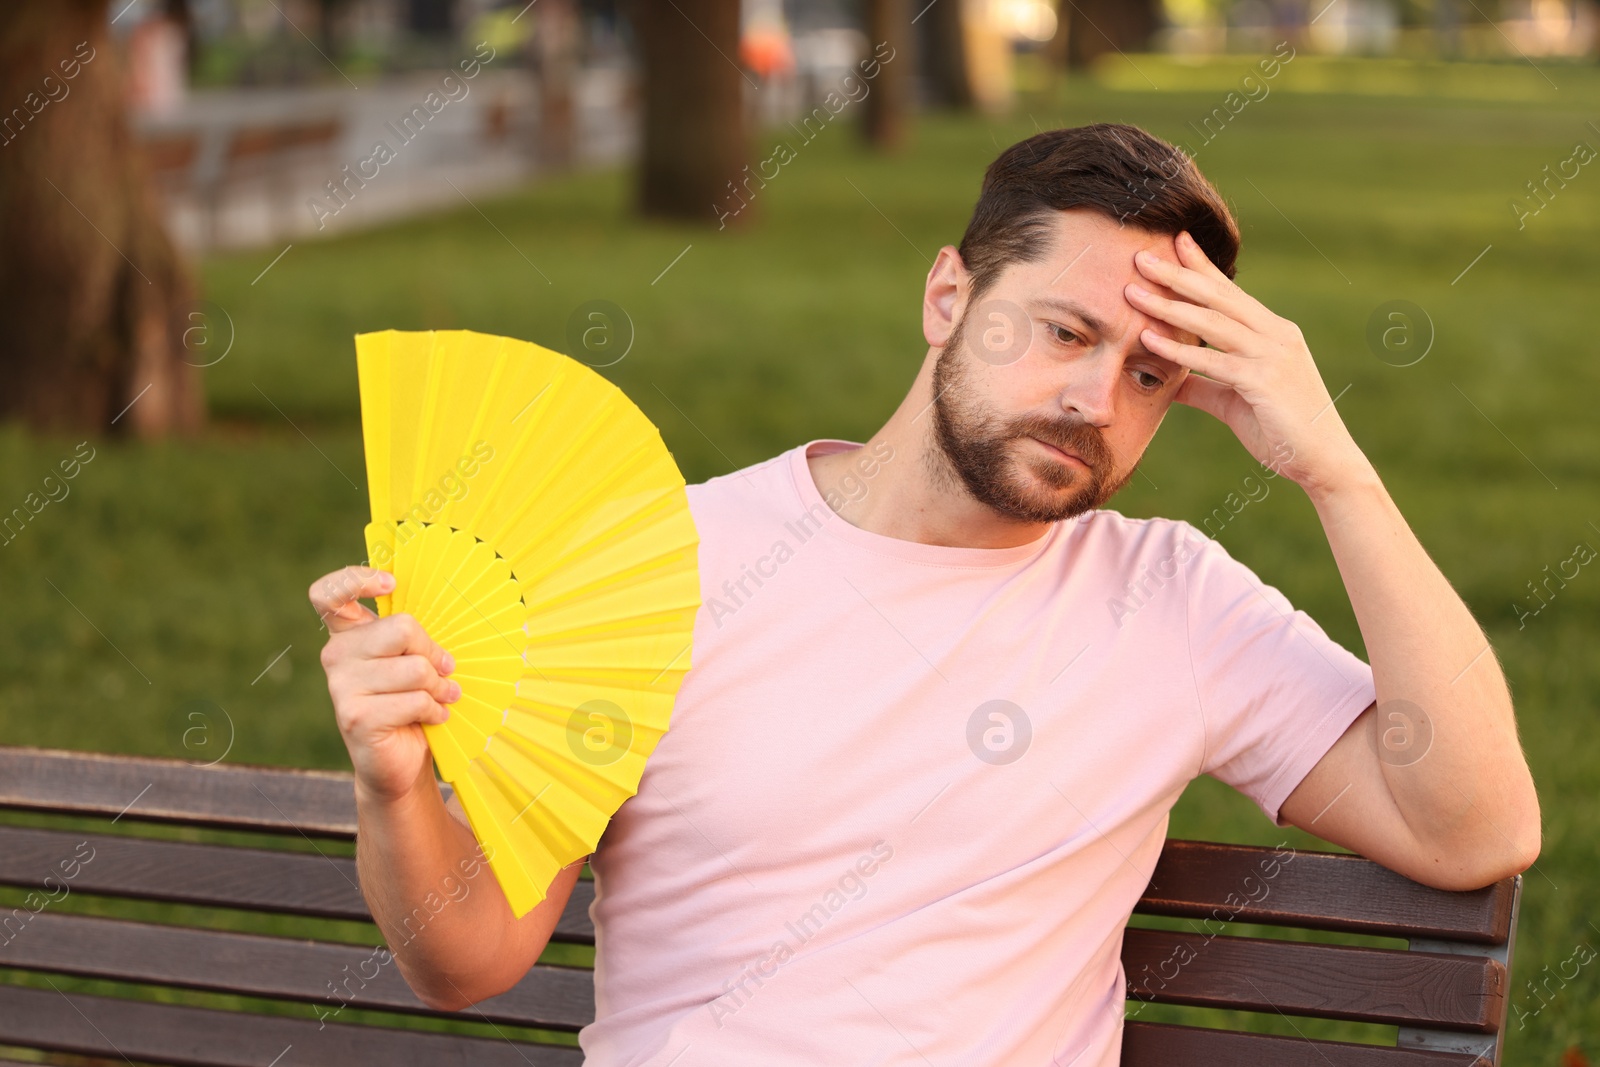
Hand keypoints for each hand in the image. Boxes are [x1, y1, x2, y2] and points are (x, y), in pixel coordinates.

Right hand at [310, 566, 458, 803]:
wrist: (400, 763)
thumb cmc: (412, 703)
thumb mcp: (413, 661)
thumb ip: (413, 637)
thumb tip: (446, 617)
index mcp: (348, 635)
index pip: (328, 594)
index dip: (357, 579)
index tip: (391, 584)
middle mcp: (336, 655)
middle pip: (401, 628)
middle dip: (433, 652)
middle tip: (444, 671)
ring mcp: (341, 687)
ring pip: (414, 669)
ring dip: (440, 687)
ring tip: (442, 697)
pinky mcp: (355, 717)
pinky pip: (414, 700)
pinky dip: (435, 710)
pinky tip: (434, 717)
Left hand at [1124, 231, 1370, 496]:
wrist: (1323, 462)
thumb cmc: (1282, 430)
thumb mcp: (1234, 402)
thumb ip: (1204, 386)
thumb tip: (1171, 383)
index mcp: (1273, 332)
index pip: (1231, 292)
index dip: (1202, 266)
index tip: (1176, 241)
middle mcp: (1276, 335)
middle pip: (1219, 297)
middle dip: (1178, 274)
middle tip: (1141, 256)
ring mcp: (1272, 356)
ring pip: (1213, 323)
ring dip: (1170, 306)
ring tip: (1133, 292)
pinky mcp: (1265, 382)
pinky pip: (1215, 361)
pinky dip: (1179, 350)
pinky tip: (1149, 339)